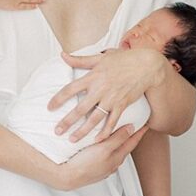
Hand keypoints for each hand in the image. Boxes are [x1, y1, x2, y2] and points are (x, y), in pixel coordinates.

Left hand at [48, 48, 170, 141]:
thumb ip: (80, 60)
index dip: (58, 99)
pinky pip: (112, 122)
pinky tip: (97, 140)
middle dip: (67, 121)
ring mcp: (111, 99)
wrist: (146, 65)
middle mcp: (100, 89)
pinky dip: (104, 132)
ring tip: (72, 139)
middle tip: (57, 131)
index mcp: (92, 76)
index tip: (49, 108)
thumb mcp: (100, 57)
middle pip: (79, 109)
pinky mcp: (122, 105)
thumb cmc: (123, 59)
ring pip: (94, 119)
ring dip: (82, 131)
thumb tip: (62, 55)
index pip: (70, 89)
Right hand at [48, 124, 147, 190]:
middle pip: (125, 148)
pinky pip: (106, 157)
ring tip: (119, 136)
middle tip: (135, 129)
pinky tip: (102, 148)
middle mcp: (112, 164)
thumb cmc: (85, 164)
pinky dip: (108, 151)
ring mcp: (104, 168)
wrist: (68, 177)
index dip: (139, 133)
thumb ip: (118, 138)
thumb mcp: (104, 148)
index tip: (146, 125)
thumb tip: (131, 128)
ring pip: (115, 153)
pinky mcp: (94, 169)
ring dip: (119, 144)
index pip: (132, 143)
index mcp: (116, 157)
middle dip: (130, 138)